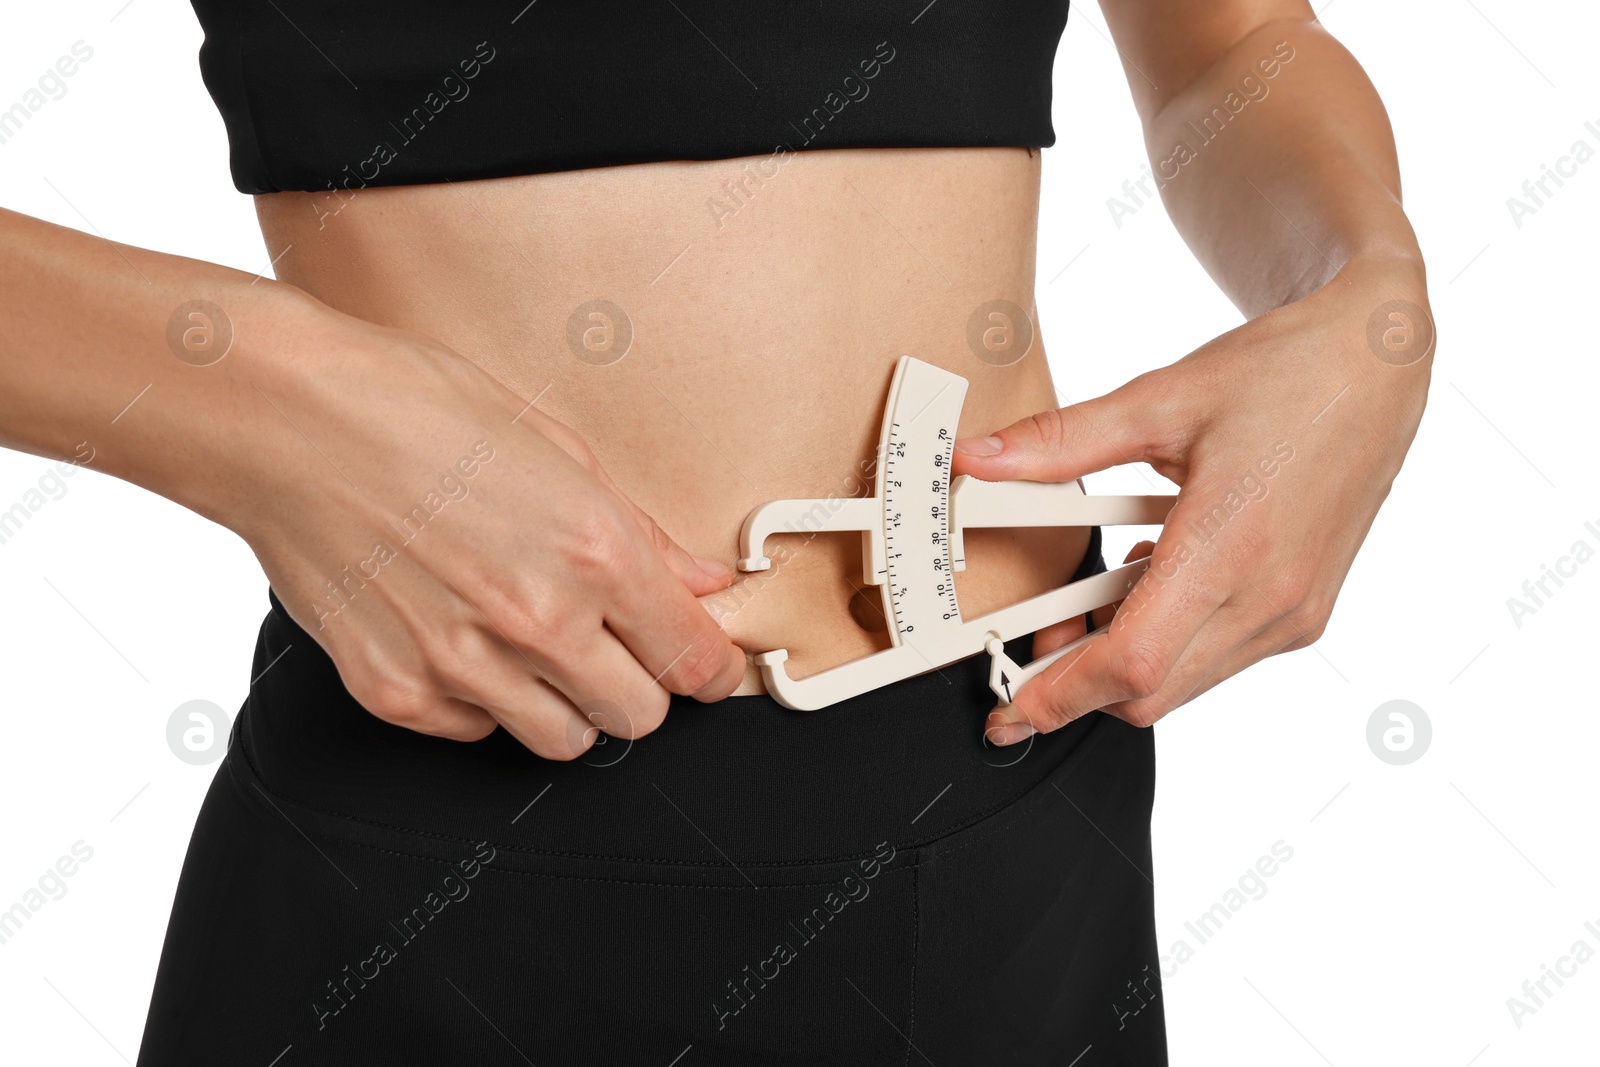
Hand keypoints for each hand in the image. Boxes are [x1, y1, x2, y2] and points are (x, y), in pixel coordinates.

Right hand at [226, 291, 745, 758]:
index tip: (707, 667)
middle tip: (617, 649)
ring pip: (564, 740)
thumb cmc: (418, 408)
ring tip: (536, 648)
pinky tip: (463, 640)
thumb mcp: (557, 447)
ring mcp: (463, 665)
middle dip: (640, 685)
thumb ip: (641, 532)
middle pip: (638, 716)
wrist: (287, 421)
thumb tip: (700, 582)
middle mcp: (538, 619)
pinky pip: (476, 732)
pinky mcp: (396, 692)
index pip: (692, 660)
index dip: (712, 669)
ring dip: (567, 704)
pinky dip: (483, 702)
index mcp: (595, 551)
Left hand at [952, 256, 1432, 742]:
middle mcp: (1271, 597)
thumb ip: (1058, 443)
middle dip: (1079, 687)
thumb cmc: (1283, 373)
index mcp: (1230, 546)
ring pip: (1185, 685)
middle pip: (1152, 695)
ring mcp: (1295, 613)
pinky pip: (1220, 659)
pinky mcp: (1306, 613)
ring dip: (1124, 665)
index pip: (1131, 664)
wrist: (1378, 363)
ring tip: (1087, 605)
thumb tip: (976, 460)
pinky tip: (1149, 582)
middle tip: (1033, 643)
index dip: (1060, 695)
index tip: (1010, 707)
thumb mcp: (1159, 399)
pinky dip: (1169, 643)